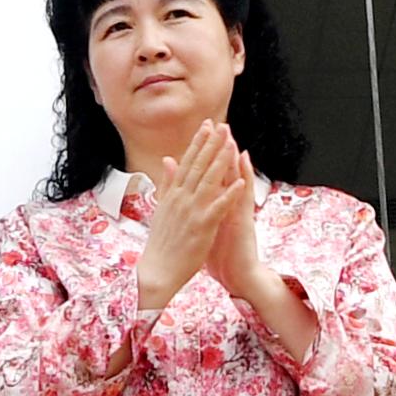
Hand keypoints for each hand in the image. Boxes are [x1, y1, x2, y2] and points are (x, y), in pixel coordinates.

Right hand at [139, 121, 248, 310]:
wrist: (157, 271)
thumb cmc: (160, 243)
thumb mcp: (161, 208)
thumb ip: (167, 183)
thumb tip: (167, 160)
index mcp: (172, 194)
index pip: (187, 162)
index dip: (198, 142)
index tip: (207, 125)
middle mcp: (181, 198)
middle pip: (199, 166)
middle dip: (211, 144)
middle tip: (222, 124)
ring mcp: (191, 211)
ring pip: (209, 180)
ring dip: (221, 161)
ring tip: (231, 143)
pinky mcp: (202, 226)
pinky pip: (218, 207)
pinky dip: (228, 194)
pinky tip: (238, 182)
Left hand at [183, 123, 275, 310]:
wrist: (238, 277)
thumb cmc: (222, 255)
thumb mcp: (206, 228)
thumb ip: (199, 210)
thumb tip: (190, 197)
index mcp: (216, 206)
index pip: (210, 176)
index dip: (205, 157)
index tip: (200, 137)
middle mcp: (229, 205)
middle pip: (225, 173)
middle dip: (220, 150)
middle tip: (219, 127)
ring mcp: (238, 212)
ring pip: (238, 182)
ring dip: (235, 160)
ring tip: (232, 139)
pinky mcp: (244, 223)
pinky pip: (244, 201)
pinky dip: (244, 184)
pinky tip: (244, 169)